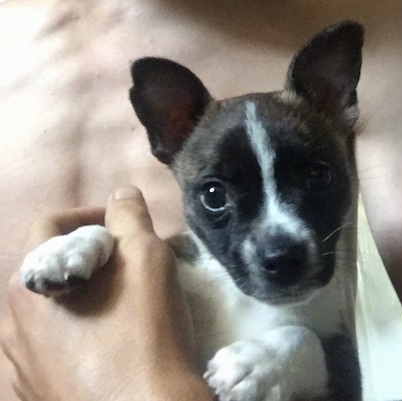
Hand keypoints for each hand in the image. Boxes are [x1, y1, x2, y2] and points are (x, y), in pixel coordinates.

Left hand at [0, 186, 211, 400]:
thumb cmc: (147, 333)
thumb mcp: (147, 259)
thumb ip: (130, 217)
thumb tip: (121, 194)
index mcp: (31, 283)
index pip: (48, 224)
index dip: (90, 215)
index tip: (123, 227)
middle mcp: (11, 324)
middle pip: (46, 268)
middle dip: (86, 257)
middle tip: (126, 267)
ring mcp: (20, 366)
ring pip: (47, 311)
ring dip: (80, 297)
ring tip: (118, 306)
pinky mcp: (35, 396)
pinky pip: (50, 351)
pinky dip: (75, 336)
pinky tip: (106, 349)